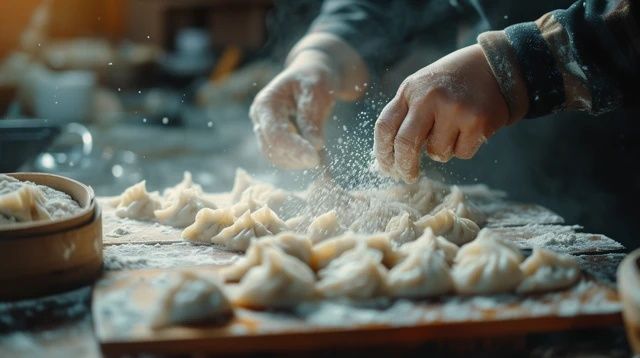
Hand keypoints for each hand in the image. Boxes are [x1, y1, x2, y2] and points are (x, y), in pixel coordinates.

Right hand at [250, 50, 337, 169]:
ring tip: (321, 157)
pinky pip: (283, 157)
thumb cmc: (315, 77)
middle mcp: (259, 118)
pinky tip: (317, 157)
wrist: (312, 73)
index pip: (275, 134)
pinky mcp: (274, 138)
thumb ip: (313, 117)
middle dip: (296, 158)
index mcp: (266, 103)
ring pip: (275, 157)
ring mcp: (264, 129)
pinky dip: (299, 160)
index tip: (315, 159)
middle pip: (271, 149)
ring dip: (297, 162)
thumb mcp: (318, 92)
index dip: (294, 149)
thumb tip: (316, 145)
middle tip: (321, 160)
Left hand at [374, 44, 510, 182]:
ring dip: (441, 151)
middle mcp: (429, 98)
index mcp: (410, 90)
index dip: (382, 152)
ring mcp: (454, 110)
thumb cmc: (451, 84)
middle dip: (404, 167)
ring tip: (451, 130)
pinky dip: (463, 148)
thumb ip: (405, 116)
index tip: (386, 168)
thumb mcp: (422, 89)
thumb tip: (388, 158)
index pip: (385, 126)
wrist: (494, 66)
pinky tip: (469, 129)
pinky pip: (461, 154)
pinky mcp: (477, 122)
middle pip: (405, 144)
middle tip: (408, 176)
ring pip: (436, 153)